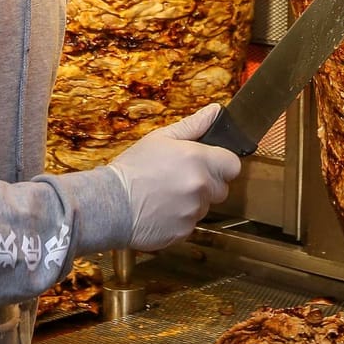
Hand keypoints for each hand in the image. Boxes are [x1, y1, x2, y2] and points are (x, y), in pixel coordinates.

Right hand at [108, 104, 243, 250]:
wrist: (110, 203)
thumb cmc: (132, 168)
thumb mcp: (160, 138)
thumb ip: (193, 125)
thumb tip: (215, 111)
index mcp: (198, 159)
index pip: (233, 165)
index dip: (222, 164)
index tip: (209, 165)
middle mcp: (200, 186)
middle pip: (222, 188)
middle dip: (207, 184)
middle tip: (180, 179)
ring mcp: (193, 211)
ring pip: (205, 207)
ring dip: (192, 202)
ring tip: (166, 195)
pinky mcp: (184, 232)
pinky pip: (191, 224)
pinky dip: (180, 219)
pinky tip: (161, 211)